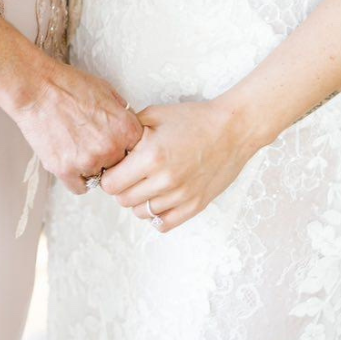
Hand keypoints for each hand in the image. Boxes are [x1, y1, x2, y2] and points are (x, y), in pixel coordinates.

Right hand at [6, 57, 144, 192]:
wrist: (35, 87)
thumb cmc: (67, 84)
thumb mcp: (106, 90)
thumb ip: (124, 113)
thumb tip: (131, 127)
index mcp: (127, 129)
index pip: (139, 153)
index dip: (126, 148)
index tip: (116, 145)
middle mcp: (111, 148)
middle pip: (121, 167)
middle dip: (110, 159)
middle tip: (93, 144)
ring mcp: (88, 161)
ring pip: (100, 178)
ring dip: (91, 167)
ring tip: (76, 146)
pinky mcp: (66, 170)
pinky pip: (80, 187)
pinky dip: (75, 178)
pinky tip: (68, 160)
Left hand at [98, 100, 260, 232]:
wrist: (232, 130)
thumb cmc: (193, 119)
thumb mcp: (154, 115)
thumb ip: (127, 133)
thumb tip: (109, 148)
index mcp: (151, 156)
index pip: (111, 183)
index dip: (108, 175)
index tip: (113, 169)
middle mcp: (165, 180)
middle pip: (123, 200)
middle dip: (120, 189)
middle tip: (127, 177)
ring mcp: (182, 196)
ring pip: (142, 213)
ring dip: (138, 201)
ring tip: (145, 185)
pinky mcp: (196, 205)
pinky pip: (165, 224)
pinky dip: (156, 215)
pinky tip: (159, 199)